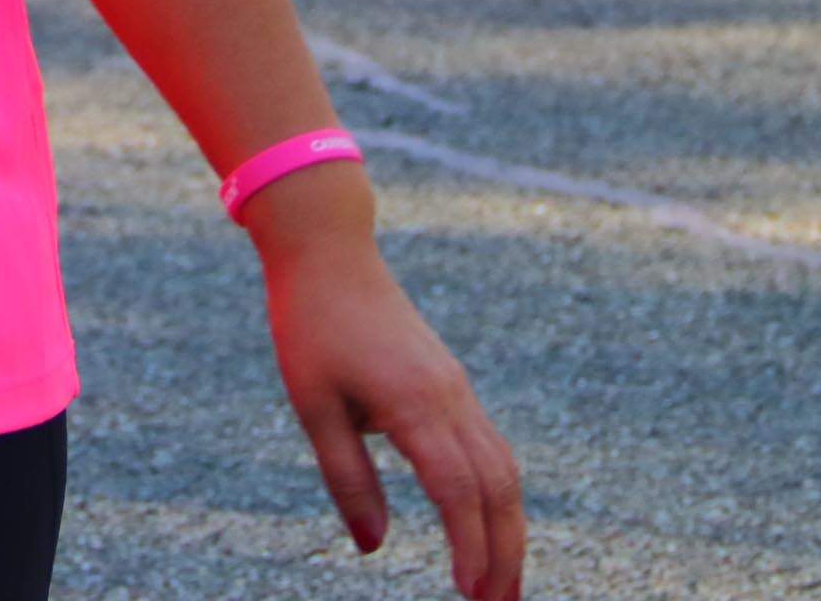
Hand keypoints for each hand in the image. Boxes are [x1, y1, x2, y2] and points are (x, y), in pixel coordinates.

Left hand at [253, 172, 524, 599]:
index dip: (468, 546)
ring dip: (509, 530)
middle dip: (504, 554)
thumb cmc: (311, 325)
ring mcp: (457, 390)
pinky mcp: (452, 387)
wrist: (331, 253)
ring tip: (504, 585)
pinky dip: (500, 496)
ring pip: (504, 470)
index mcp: (415, 402)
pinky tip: (491, 528)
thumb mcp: (313, 405)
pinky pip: (491, 448)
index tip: (470, 594)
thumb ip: (346, 477)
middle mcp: (450, 398)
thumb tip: (372, 548)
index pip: (456, 489)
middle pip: (496, 488)